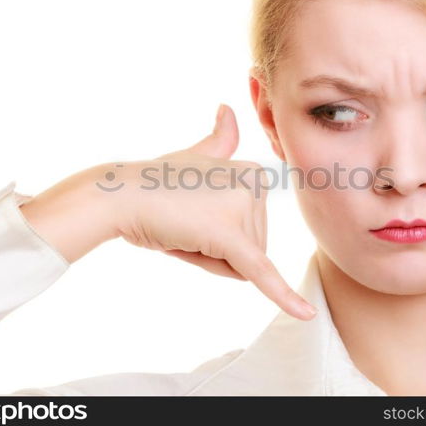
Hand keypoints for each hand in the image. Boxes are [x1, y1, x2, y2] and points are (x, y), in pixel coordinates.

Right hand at [114, 104, 317, 320]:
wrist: (120, 195)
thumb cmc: (153, 182)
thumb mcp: (194, 158)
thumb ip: (218, 142)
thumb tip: (227, 109)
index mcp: (255, 173)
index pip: (250, 232)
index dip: (216, 237)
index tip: (188, 212)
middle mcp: (258, 186)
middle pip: (249, 250)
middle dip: (213, 251)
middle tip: (181, 225)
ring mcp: (246, 209)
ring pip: (241, 267)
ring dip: (207, 260)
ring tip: (181, 231)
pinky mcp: (235, 239)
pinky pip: (260, 274)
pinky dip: (282, 297)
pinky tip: (304, 315)